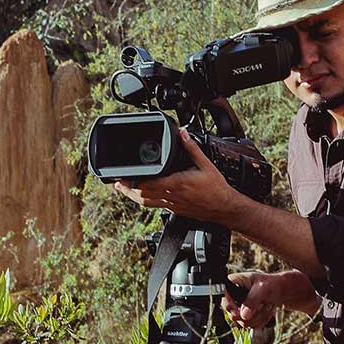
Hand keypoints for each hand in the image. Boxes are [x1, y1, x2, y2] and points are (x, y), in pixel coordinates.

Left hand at [111, 128, 243, 223]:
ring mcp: (172, 205)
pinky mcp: (175, 209)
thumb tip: (182, 133)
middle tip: (118, 182)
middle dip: (128, 189)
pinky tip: (144, 194)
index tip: (123, 176)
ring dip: (134, 196)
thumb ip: (192, 148)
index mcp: (177, 184)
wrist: (225, 207)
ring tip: (124, 188)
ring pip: (147, 202)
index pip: (148, 184)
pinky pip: (156, 205)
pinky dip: (146, 199)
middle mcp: (172, 196)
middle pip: (142, 195)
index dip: (133, 181)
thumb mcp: (206, 164)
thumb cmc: (217, 188)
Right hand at [223, 270, 297, 328]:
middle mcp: (232, 298)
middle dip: (252, 312)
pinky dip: (262, 320)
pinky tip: (267, 310)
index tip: (241, 311)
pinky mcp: (245, 318)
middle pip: (233, 315)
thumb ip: (252, 300)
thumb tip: (243, 315)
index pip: (222, 299)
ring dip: (259, 316)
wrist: (280, 292)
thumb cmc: (271, 284)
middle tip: (263, 304)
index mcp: (232, 284)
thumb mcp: (262, 288)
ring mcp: (238, 309)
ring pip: (243, 323)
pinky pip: (251, 326)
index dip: (230, 307)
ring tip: (268, 305)